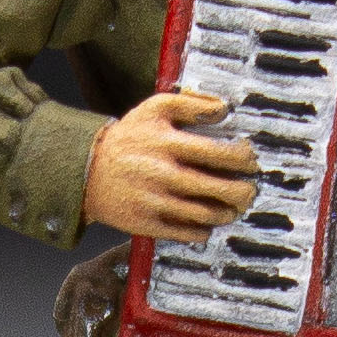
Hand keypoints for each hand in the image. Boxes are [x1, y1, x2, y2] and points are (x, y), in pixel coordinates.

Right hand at [85, 90, 258, 239]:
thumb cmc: (128, 138)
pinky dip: (204, 230)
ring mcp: (155, 201)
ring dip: (227, 212)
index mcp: (168, 143)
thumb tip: (224, 109)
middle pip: (219, 188)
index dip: (243, 159)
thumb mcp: (155, 107)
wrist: (87, 170)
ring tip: (232, 207)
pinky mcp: (147, 224)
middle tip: (248, 190)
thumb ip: (191, 102)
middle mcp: (163, 173)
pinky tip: (207, 221)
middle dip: (243, 191)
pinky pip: (187, 234)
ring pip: (207, 214)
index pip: (219, 153)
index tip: (249, 161)